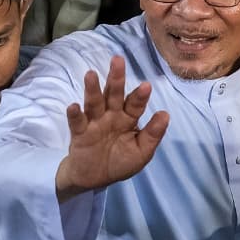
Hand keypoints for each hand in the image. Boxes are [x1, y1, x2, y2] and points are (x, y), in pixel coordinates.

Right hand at [54, 56, 168, 201]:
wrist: (95, 179)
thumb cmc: (120, 162)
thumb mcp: (141, 152)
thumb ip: (152, 135)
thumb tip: (166, 114)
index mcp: (128, 118)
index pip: (135, 104)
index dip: (140, 96)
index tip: (146, 85)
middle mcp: (111, 115)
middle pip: (113, 94)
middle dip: (116, 78)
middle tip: (117, 60)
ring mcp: (94, 122)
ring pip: (94, 102)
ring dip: (92, 89)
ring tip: (91, 74)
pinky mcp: (80, 132)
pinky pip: (77, 122)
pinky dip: (74, 114)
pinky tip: (74, 106)